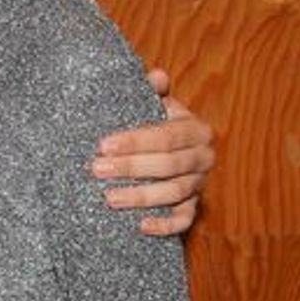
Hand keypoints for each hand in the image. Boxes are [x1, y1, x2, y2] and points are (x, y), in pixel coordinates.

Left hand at [92, 68, 214, 235]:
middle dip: (131, 168)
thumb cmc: (152, 121)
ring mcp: (199, 183)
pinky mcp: (194, 206)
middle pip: (169, 165)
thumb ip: (151, 90)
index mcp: (195, 129)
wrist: (163, 146)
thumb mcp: (151, 103)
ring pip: (175, 193)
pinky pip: (184, 220)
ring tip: (109, 198)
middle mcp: (203, 157)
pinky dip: (165, 225)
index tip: (103, 145)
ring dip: (142, 197)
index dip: (135, 142)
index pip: (166, 136)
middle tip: (96, 170)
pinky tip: (141, 225)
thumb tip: (156, 75)